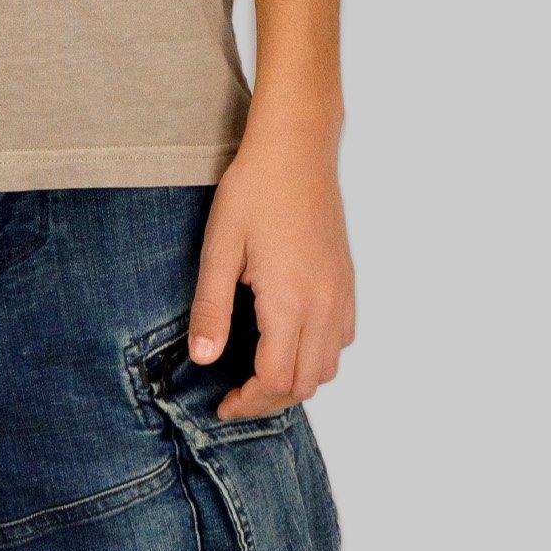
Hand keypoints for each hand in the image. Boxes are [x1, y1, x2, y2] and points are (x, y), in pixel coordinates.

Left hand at [189, 117, 355, 418]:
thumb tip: (203, 359)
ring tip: (259, 372)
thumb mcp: (219, 248)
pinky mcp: (347, 280)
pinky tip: (289, 339)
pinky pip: (343, 338)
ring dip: (296, 380)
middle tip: (235, 394)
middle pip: (306, 383)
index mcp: (290, 302)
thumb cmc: (254, 190)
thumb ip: (212, 308)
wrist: (297, 148)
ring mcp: (341, 293)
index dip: (248, 401)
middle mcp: (324, 304)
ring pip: (329, 366)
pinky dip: (318, 355)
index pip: (276, 379)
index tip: (221, 402)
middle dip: (269, 399)